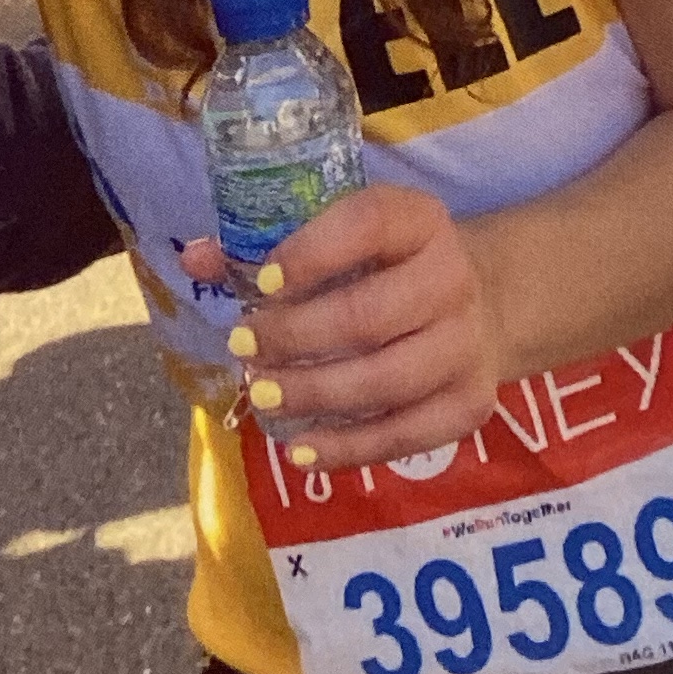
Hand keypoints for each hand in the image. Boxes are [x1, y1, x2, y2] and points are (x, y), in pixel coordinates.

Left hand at [180, 181, 504, 472]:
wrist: (477, 306)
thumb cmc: (384, 269)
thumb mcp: (339, 241)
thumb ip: (266, 246)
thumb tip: (195, 258)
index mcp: (419, 222)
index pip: (370, 224)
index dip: (313, 252)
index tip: (262, 281)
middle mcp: (453, 279)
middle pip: (371, 315)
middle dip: (296, 336)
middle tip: (242, 348)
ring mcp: (468, 346)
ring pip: (388, 380)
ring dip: (315, 393)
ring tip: (261, 395)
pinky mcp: (469, 404)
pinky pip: (405, 434)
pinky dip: (349, 448)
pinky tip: (301, 450)